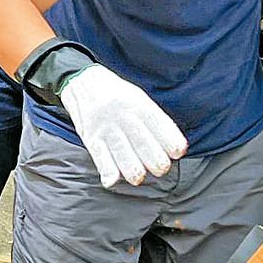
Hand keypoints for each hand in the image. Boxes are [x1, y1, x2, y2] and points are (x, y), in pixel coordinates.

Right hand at [57, 65, 187, 186]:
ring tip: (139, 177)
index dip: (170, 139)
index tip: (178, 152)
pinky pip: (99, 156)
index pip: (157, 122)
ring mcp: (106, 127)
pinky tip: (112, 180)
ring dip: (132, 169)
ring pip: (121, 152)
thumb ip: (156, 121)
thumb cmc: (118, 95)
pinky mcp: (90, 137)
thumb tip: (175, 148)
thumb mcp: (139, 98)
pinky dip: (106, 170)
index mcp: (138, 104)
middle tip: (161, 169)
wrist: (83, 82)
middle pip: (141, 140)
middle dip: (154, 159)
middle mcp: (122, 115)